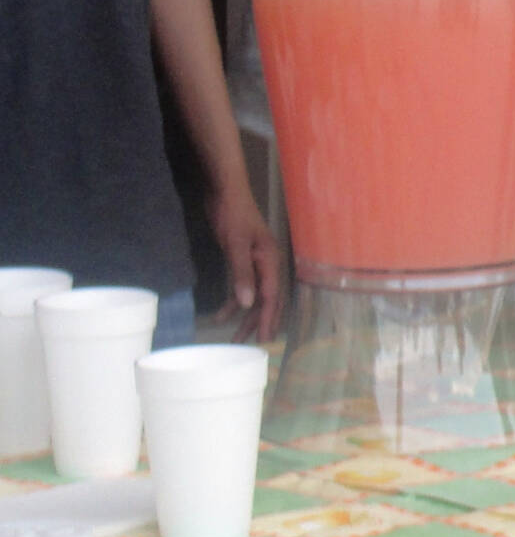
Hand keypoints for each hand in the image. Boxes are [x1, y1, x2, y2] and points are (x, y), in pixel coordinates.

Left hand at [209, 184, 284, 341]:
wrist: (225, 191)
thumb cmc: (233, 215)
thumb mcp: (236, 245)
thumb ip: (241, 274)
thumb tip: (246, 305)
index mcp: (270, 260)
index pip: (272, 296)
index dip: (269, 318)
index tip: (265, 339)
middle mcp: (266, 264)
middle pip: (266, 299)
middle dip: (259, 322)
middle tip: (250, 345)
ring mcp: (255, 262)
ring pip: (254, 296)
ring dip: (245, 316)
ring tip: (234, 338)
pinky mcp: (242, 259)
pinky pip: (242, 287)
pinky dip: (233, 301)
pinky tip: (221, 314)